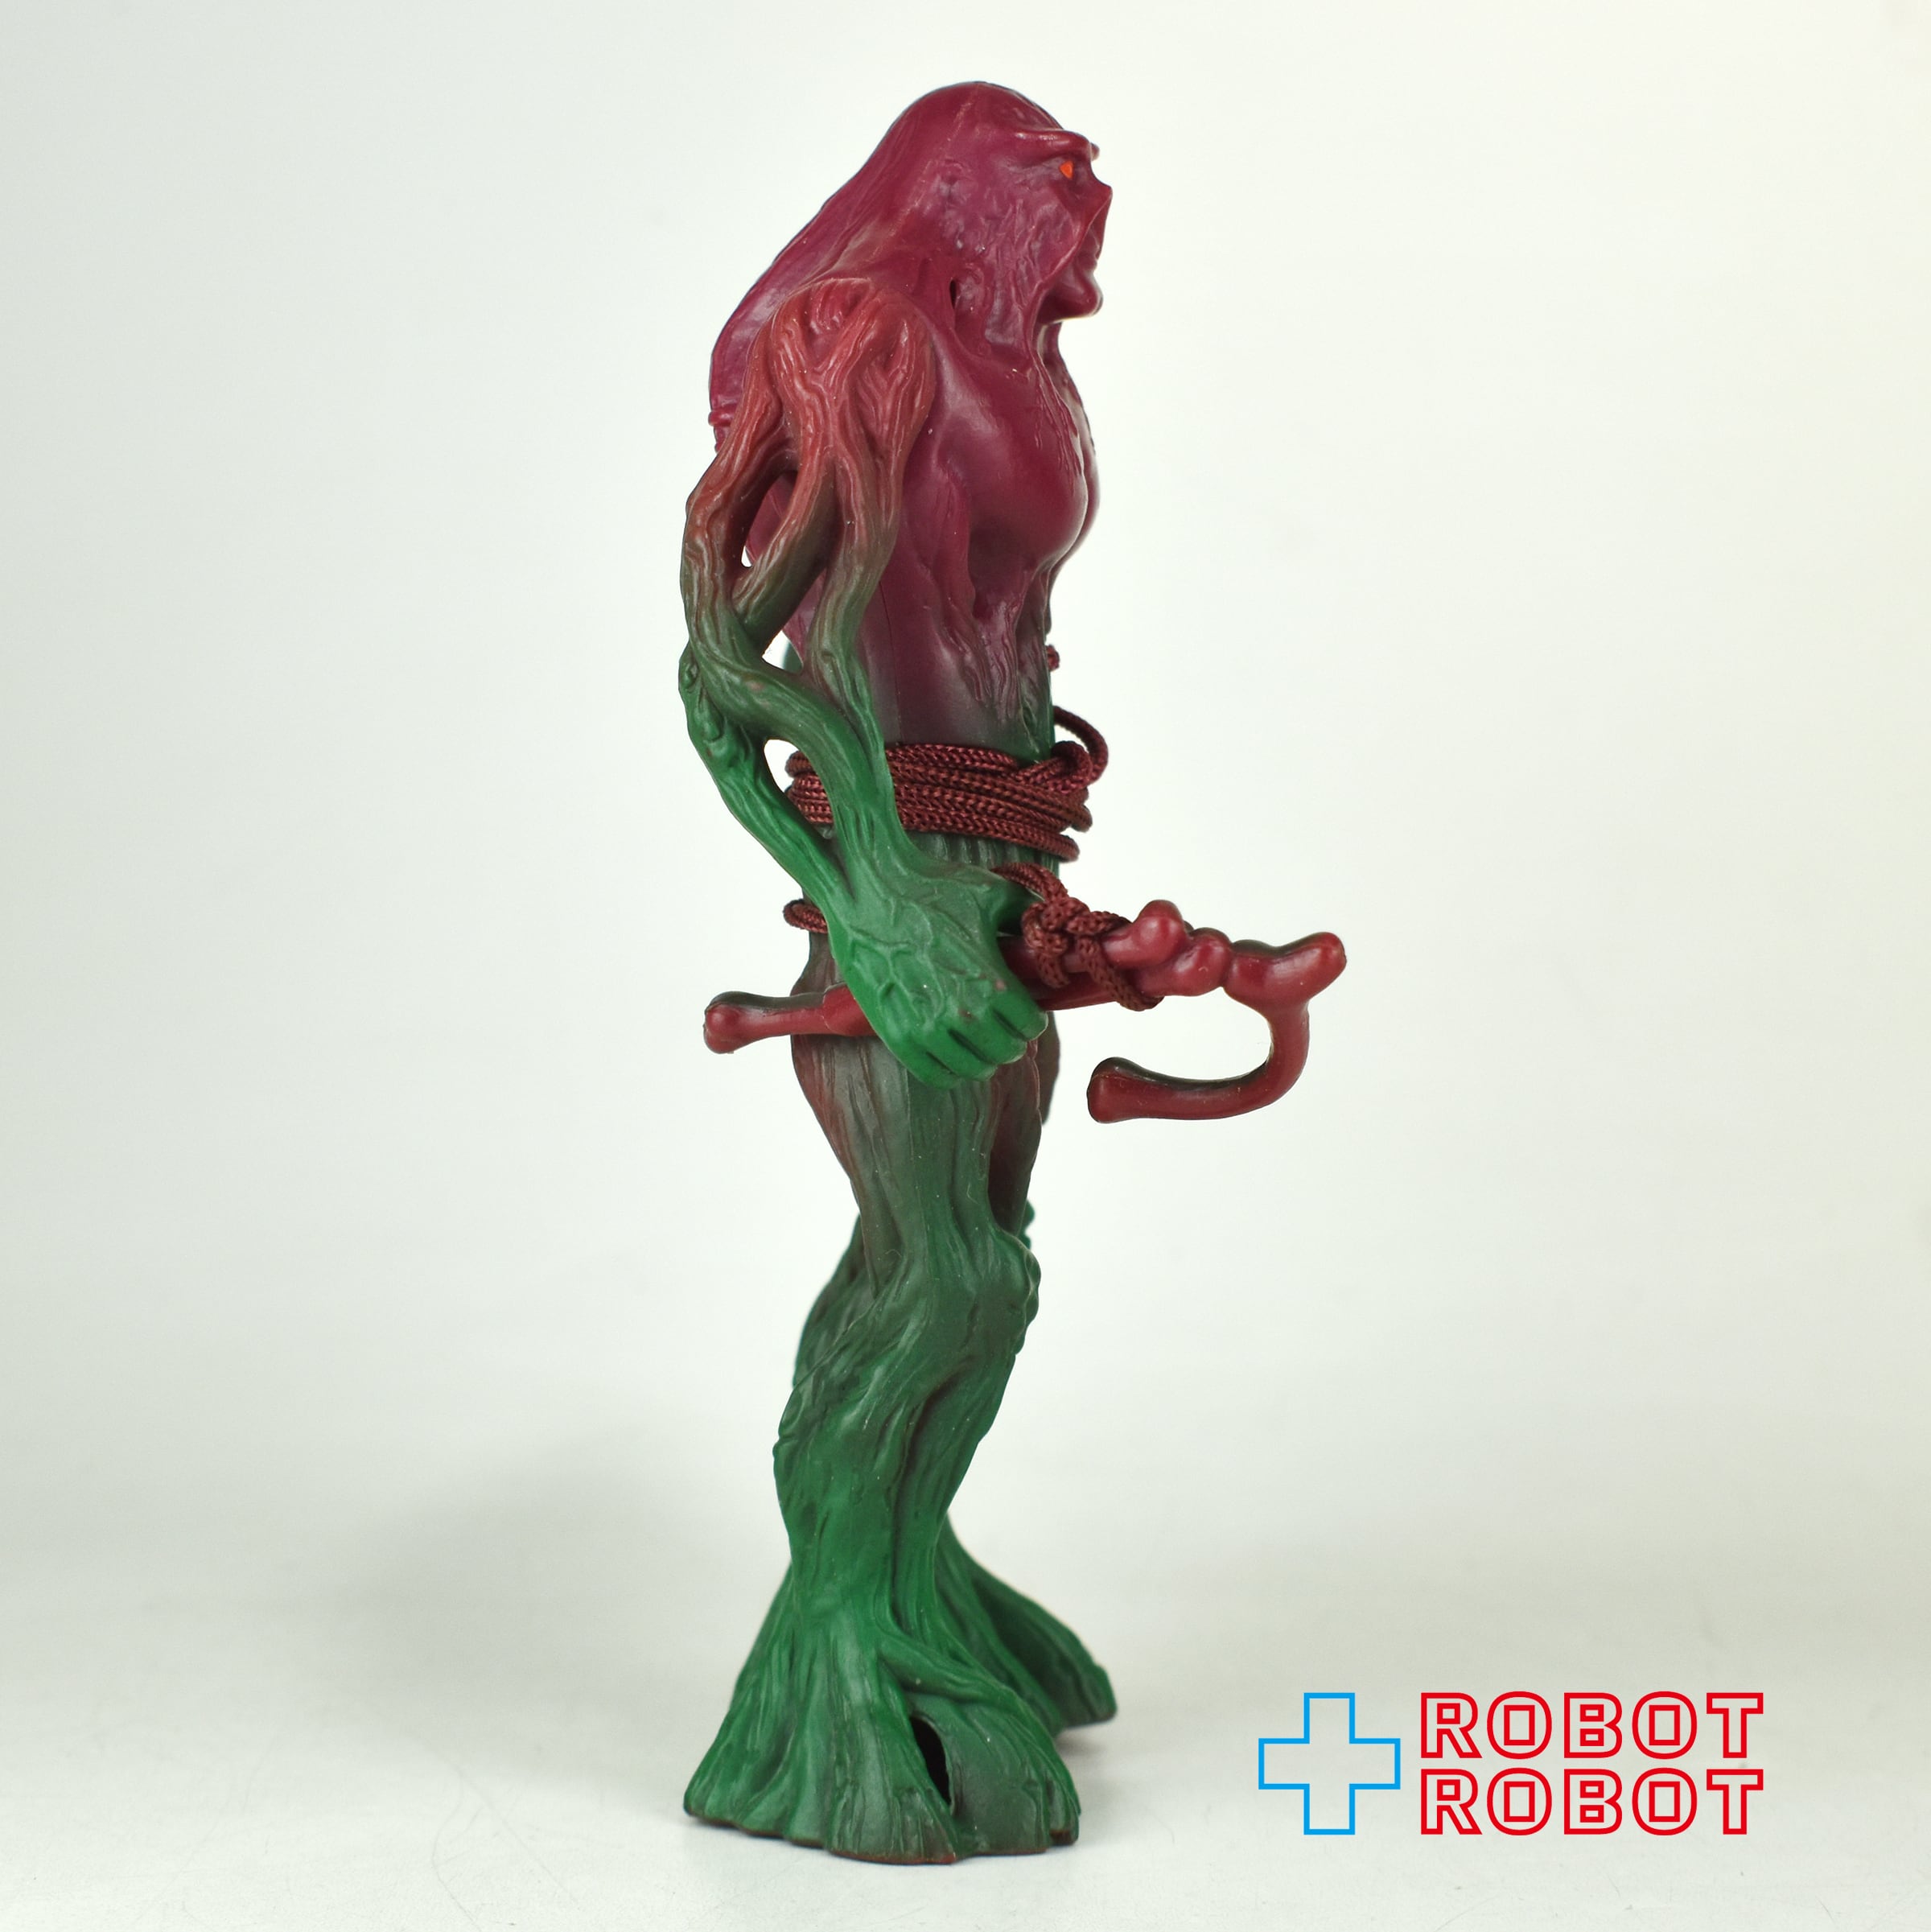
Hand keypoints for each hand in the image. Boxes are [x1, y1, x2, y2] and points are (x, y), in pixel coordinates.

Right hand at [826, 858, 1045, 1087]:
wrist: (871, 890)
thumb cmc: (931, 888)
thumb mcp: (993, 893)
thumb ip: (1027, 915)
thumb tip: (1046, 927)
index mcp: (993, 982)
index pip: (1031, 1026)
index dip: (1033, 1019)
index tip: (1025, 1012)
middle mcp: (964, 1013)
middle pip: (1007, 1051)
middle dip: (1012, 1040)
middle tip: (1005, 1028)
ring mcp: (928, 1028)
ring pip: (974, 1068)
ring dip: (984, 1059)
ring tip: (981, 1045)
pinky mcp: (897, 1034)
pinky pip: (934, 1074)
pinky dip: (950, 1073)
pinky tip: (953, 1059)